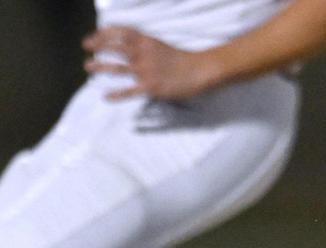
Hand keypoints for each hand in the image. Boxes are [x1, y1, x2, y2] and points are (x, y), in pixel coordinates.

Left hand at [83, 26, 217, 99]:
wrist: (198, 71)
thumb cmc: (182, 60)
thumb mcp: (160, 46)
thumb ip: (144, 46)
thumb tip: (129, 47)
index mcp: (146, 41)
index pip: (121, 32)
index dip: (104, 32)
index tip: (94, 35)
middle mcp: (142, 54)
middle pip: (115, 47)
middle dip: (98, 45)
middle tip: (86, 47)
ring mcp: (145, 71)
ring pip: (117, 67)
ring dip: (101, 66)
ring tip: (88, 67)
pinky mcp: (150, 87)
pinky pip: (130, 91)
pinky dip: (117, 94)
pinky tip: (106, 97)